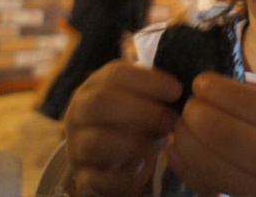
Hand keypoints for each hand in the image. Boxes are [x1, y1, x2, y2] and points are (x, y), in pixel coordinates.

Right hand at [64, 61, 181, 196]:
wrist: (101, 154)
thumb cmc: (128, 116)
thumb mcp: (137, 96)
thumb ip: (153, 91)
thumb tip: (179, 90)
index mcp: (95, 85)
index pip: (116, 75)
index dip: (149, 82)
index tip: (177, 90)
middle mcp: (79, 112)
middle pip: (101, 103)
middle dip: (142, 111)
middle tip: (170, 120)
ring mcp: (76, 145)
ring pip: (97, 142)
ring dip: (136, 143)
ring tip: (163, 142)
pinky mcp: (82, 177)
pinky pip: (98, 179)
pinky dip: (124, 175)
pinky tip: (143, 168)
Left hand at [166, 72, 255, 195]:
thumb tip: (223, 87)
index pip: (249, 104)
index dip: (216, 89)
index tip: (201, 82)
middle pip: (222, 133)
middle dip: (196, 112)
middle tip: (190, 103)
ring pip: (208, 162)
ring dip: (185, 138)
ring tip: (183, 123)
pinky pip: (207, 185)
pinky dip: (186, 164)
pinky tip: (180, 147)